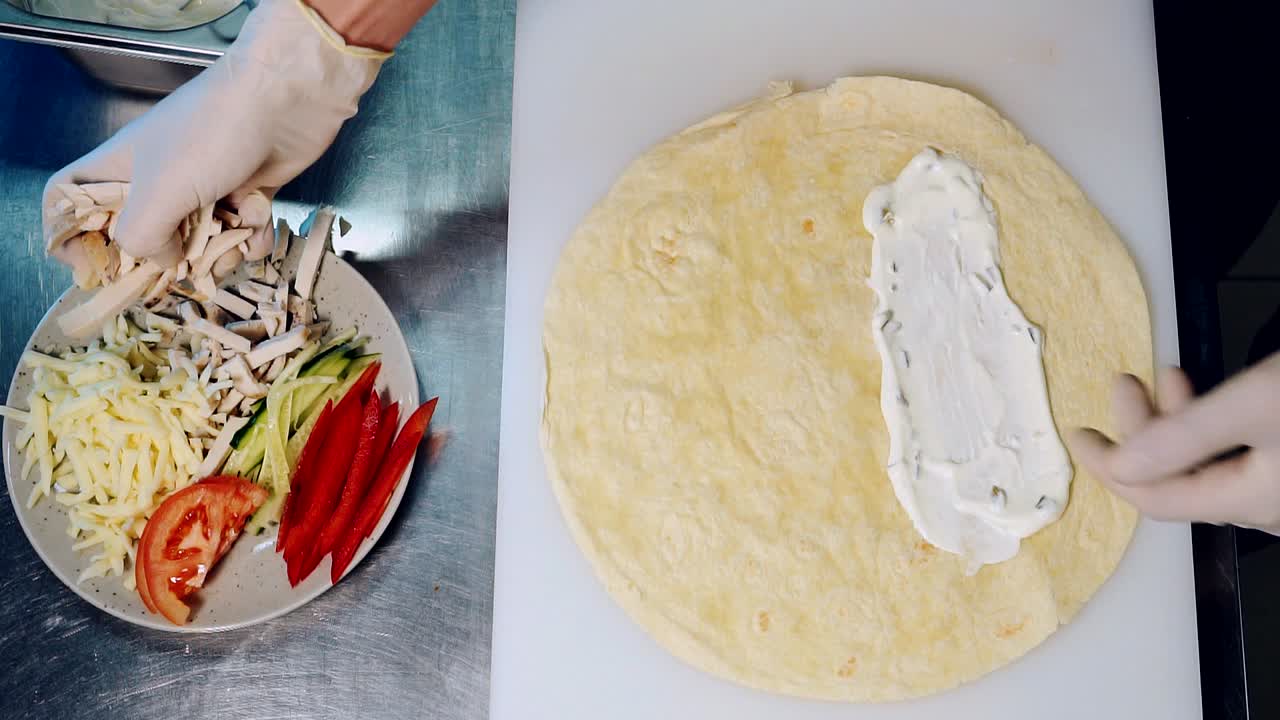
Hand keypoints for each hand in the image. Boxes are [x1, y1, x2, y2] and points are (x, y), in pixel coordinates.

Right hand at [43, 0, 388, 275]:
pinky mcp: (247, 192)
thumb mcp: (160, 189)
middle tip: (187, 263)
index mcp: (121, 167)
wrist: (286, 96)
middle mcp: (158, 179)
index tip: (96, 266)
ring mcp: (205, 186)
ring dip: (221, 250)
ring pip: (200, 242)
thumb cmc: (213, 133)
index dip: (70, 233)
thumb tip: (164, 263)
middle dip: (168, 257)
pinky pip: (243, 233)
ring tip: (235, 233)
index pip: (69, 198)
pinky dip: (254, 234)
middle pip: (143, 235)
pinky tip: (261, 217)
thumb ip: (144, 236)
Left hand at [1070, 358, 1279, 533]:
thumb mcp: (1252, 404)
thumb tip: (1119, 465)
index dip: (1109, 467)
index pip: (1155, 498)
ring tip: (1165, 377)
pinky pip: (1231, 454)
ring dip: (1174, 422)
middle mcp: (1263, 508)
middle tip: (1125, 382)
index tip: (1078, 433)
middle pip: (1178, 478)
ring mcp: (1277, 489)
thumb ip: (1185, 437)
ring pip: (1204, 463)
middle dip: (1142, 430)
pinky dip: (1205, 426)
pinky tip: (1201, 395)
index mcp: (1249, 503)